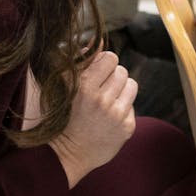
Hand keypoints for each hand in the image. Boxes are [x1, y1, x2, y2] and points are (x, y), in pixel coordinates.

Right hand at [47, 51, 136, 186]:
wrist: (66, 154)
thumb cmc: (63, 116)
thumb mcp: (65, 86)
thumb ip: (81, 61)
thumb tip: (98, 40)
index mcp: (84, 86)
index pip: (110, 57)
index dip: (104, 63)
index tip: (97, 72)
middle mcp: (102, 100)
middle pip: (122, 70)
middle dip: (112, 76)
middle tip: (100, 89)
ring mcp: (117, 115)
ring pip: (131, 84)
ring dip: (120, 89)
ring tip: (107, 100)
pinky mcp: (127, 128)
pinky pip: (132, 105)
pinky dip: (123, 108)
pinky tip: (108, 117)